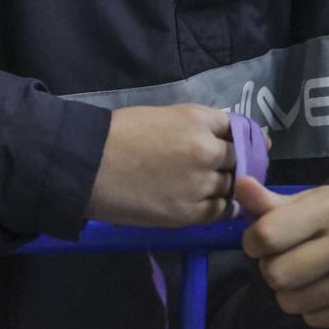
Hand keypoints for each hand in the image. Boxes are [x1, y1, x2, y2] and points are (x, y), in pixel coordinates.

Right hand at [86, 105, 233, 226]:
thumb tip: (218, 136)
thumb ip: (193, 126)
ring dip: (226, 186)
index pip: (237, 128)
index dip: (239, 137)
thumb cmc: (117, 134)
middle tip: (223, 168)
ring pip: (232, 186)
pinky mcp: (190, 213)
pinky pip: (221, 211)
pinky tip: (215, 205)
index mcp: (197, 120)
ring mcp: (201, 184)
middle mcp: (207, 150)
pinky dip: (222, 207)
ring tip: (210, 187)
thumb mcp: (161, 116)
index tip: (240, 144)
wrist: (87, 165)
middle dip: (233, 162)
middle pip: (238, 158)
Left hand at [235, 179, 328, 327]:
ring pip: (292, 303)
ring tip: (305, 276)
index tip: (261, 241)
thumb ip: (268, 201)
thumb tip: (240, 184)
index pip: (266, 236)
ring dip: (288, 293)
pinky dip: (311, 309)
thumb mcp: (306, 202)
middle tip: (284, 260)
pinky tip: (325, 290)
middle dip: (270, 269)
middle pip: (276, 275)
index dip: (252, 242)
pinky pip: (315, 320)